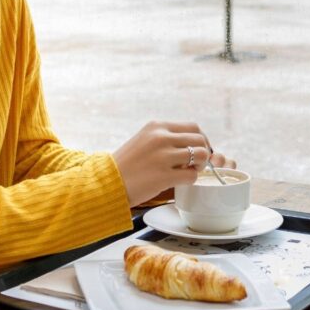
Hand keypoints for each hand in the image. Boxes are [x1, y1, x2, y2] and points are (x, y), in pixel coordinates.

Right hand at [112, 121, 231, 206]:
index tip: (197, 150)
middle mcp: (161, 137)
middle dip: (203, 152)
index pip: (193, 127)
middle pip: (200, 140)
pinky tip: (180, 182)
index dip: (201, 140)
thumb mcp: (144, 140)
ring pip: (200, 155)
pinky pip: (192, 175)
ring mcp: (163, 156)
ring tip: (189, 171)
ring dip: (199, 165)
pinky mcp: (163, 176)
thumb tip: (192, 143)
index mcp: (157, 127)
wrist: (106, 182)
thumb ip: (164, 138)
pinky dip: (191, 180)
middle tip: (195, 164)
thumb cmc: (126, 165)